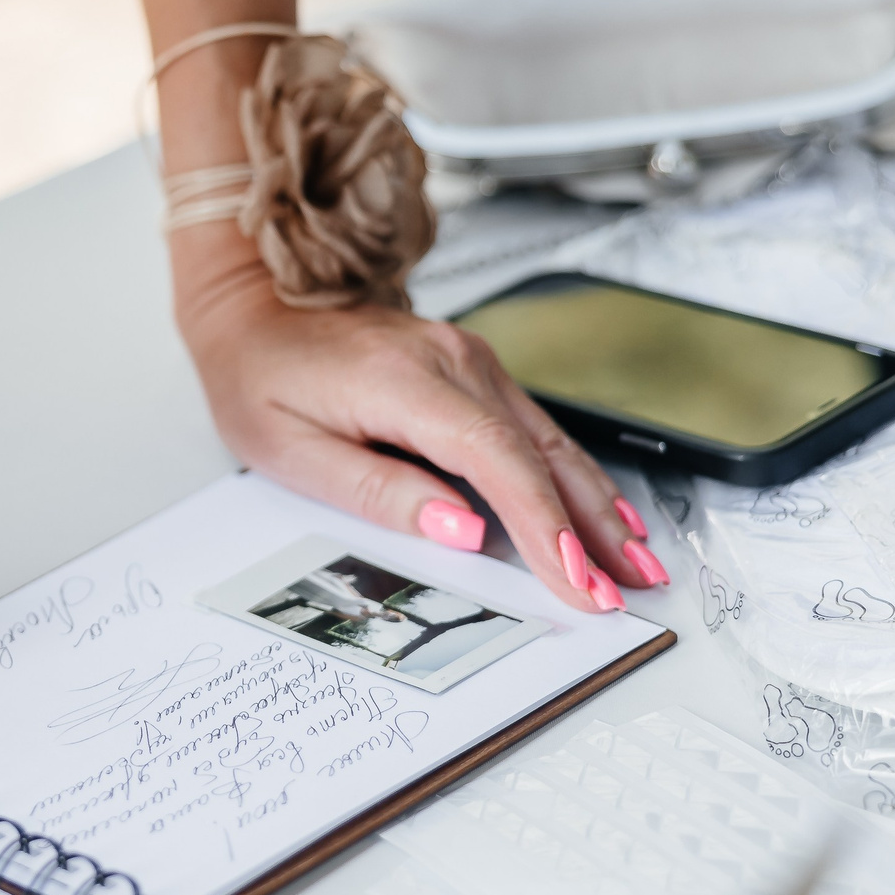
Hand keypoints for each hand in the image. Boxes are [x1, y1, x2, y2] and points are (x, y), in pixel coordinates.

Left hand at [177, 259, 667, 613]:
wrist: (257, 302)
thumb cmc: (260, 377)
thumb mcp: (290, 450)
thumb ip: (378, 490)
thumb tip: (462, 531)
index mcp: (403, 381)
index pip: (495, 460)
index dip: (544, 526)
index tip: (576, 580)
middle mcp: (451, 361)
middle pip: (538, 453)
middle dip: (589, 530)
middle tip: (624, 592)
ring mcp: (467, 359)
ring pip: (550, 441)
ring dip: (597, 506)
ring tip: (637, 565)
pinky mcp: (471, 368)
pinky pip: (534, 428)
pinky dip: (572, 475)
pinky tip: (605, 512)